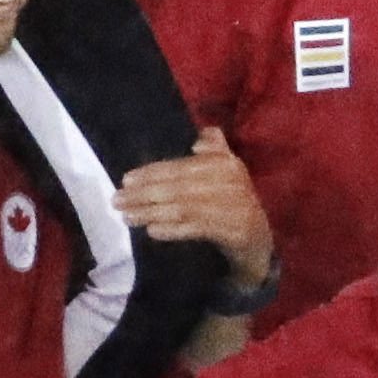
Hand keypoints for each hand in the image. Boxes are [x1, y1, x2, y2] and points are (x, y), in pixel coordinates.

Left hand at [115, 127, 273, 289]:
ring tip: (127, 216)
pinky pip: (195, 229)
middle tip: (117, 200)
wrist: (260, 238)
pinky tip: (152, 231)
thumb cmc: (234, 200)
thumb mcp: (228, 169)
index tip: (125, 180)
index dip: (151, 173)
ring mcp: (232, 207)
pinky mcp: (233, 231)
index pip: (180, 167)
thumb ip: (214, 149)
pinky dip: (172, 230)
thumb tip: (198, 138)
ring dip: (151, 213)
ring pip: (182, 209)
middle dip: (143, 194)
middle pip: (177, 188)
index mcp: (225, 163)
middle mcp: (228, 182)